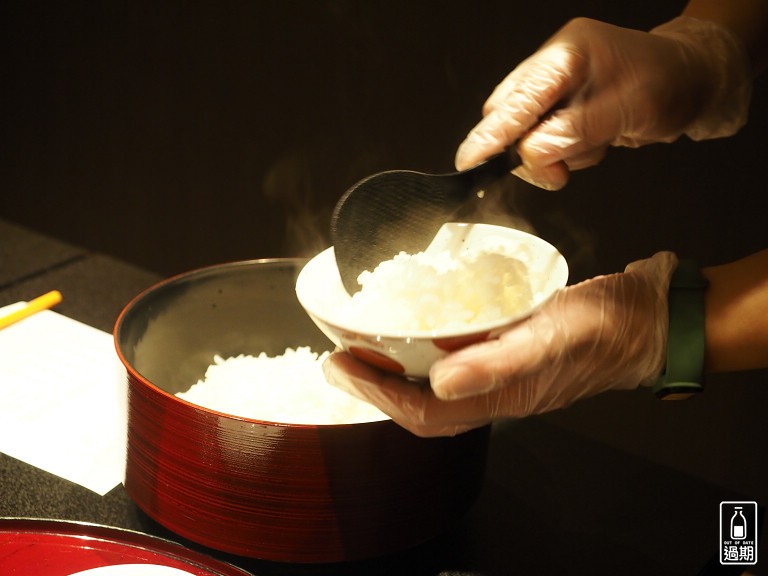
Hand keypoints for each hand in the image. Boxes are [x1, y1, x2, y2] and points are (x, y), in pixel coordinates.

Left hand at [323, 252, 677, 436]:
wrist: (647, 319)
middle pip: (420, 404)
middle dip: (376, 386)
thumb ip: (498, 362)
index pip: (421, 411)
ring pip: (436, 383)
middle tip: (341, 356)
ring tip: (369, 343)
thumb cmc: (605, 332)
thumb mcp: (550, 339)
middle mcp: (495, 390)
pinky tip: (422, 324)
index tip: (339, 365)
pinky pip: (459, 357)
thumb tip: (440, 384)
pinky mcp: (511, 348)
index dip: (375, 394)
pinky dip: (430, 347)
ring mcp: (503, 372)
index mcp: (500, 397)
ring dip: (398, 369)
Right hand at [456, 17, 750, 189]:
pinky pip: (544, 142)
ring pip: (525, 135)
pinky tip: (594, 143)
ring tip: (595, 148)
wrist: (691, 82)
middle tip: (557, 174)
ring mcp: (555, 90)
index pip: (518, 97)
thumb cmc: (670, 84)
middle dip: (525, 151)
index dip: (492, 132)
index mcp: (568, 53)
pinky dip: (564, 155)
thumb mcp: (630, 108)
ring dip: (552, 156)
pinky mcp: (560, 110)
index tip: (470, 161)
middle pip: (509, 116)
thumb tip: (532, 152)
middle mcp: (554, 67)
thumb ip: (578, 130)